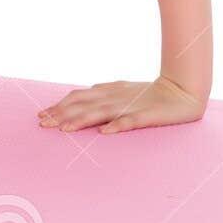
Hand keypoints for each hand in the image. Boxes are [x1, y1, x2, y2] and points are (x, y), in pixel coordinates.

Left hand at [36, 75, 205, 134]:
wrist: (182, 89)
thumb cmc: (149, 93)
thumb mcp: (121, 91)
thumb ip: (102, 94)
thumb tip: (81, 96)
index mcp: (107, 92)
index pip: (77, 98)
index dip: (59, 106)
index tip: (41, 116)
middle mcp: (114, 97)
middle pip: (83, 105)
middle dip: (61, 114)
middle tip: (42, 124)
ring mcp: (129, 106)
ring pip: (100, 112)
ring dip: (81, 120)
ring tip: (63, 129)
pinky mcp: (146, 115)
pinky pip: (130, 121)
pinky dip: (117, 125)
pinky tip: (105, 133)